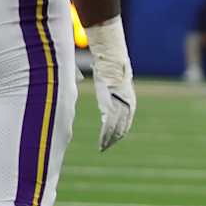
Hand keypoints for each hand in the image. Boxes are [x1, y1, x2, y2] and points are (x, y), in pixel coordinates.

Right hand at [85, 18, 135, 150]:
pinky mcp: (111, 103)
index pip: (125, 121)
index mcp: (127, 99)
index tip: (112, 140)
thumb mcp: (103, 77)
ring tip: (102, 148)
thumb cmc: (106, 64)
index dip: (118, 131)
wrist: (111, 56)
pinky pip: (109, 123)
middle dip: (113, 138)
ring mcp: (120, 104)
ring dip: (108, 139)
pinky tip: (102, 142)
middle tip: (105, 148)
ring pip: (116, 127)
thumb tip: (77, 78)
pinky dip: (105, 134)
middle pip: (122, 126)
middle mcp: (127, 103)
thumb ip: (97, 86)